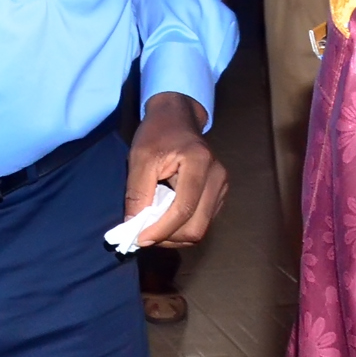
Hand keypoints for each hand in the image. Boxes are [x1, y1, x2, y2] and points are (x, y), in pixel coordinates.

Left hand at [126, 91, 226, 248]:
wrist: (177, 117)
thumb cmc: (157, 133)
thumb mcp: (140, 157)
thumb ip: (137, 191)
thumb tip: (133, 226)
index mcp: (199, 163)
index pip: (184, 209)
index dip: (162, 230)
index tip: (139, 239)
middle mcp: (218, 177)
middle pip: (197, 226)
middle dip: (168, 237)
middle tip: (144, 236)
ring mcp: (222, 187)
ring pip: (201, 228)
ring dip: (175, 235)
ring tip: (152, 227)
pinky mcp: (219, 195)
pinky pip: (203, 221)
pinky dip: (182, 227)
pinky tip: (165, 220)